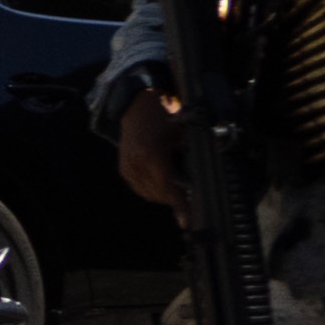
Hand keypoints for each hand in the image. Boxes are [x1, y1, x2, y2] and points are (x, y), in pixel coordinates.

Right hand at [110, 86, 186, 211]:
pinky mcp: (123, 167)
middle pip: (158, 194)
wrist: (138, 103)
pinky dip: (151, 190)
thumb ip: (192, 156)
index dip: (179, 205)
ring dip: (163, 195)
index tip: (186, 220)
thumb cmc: (164, 113)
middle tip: (188, 198)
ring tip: (177, 191)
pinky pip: (138, 187)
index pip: (168, 187)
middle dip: (174, 199)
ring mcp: (127, 165)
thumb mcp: (184, 132)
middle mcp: (136, 161)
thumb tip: (202, 179)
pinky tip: (162, 184)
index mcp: (151, 153)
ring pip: (147, 193)